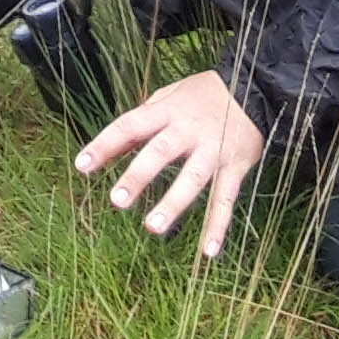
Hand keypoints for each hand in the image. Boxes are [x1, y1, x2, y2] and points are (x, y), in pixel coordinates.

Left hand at [78, 71, 266, 259]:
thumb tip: (111, 147)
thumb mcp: (169, 96)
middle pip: (160, 153)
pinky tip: (208, 251)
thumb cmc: (203, 95)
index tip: (82, 165)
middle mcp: (189, 130)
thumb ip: (142, 121)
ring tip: (153, 227)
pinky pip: (226, 199)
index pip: (129, 126)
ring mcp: (214, 150)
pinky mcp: (236, 166)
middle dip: (138, 176)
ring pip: (193, 179)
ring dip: (173, 204)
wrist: (256, 87)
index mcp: (167, 110)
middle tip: (117, 200)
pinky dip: (218, 226)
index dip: (105, 144)